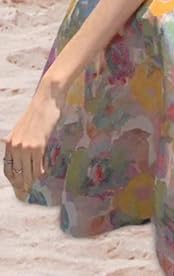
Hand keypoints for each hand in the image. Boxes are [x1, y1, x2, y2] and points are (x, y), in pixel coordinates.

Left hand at [2, 79, 65, 196]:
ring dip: (32, 181)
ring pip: (27, 171)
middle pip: (17, 172)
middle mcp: (15, 146)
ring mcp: (26, 146)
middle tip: (28, 192)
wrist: (47, 99)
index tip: (20, 187)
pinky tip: (44, 175)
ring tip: (36, 186)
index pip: (8, 168)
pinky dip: (40, 172)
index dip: (14, 180)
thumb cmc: (40, 111)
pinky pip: (37, 165)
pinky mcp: (37, 145)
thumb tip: (27, 152)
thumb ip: (23, 140)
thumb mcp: (25, 127)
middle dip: (22, 184)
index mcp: (10, 142)